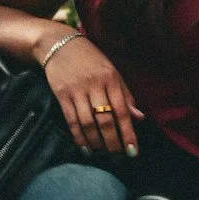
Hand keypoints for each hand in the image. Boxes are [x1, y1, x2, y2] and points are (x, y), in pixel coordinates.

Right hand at [41, 31, 141, 155]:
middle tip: (118, 155)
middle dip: (113, 142)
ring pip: (88, 123)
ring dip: (96, 142)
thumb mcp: (112, 72)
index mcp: (111, 79)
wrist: (59, 44)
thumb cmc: (90, 59)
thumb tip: (139, 118)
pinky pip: (71, 120)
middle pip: (105, 120)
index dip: (128, 133)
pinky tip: (85, 147)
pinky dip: (78, 136)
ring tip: (102, 152)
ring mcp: (77, 91)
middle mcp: (95, 85)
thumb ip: (125, 95)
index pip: (122, 111)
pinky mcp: (62, 95)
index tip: (132, 150)